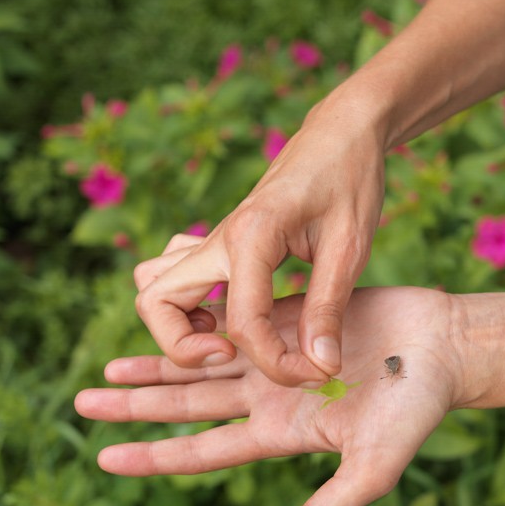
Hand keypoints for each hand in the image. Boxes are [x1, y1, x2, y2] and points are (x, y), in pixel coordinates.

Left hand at [76, 287, 457, 505]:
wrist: (444, 347)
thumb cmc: (414, 413)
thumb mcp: (369, 472)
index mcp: (281, 433)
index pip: (203, 449)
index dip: (153, 454)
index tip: (103, 456)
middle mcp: (270, 396)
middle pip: (188, 404)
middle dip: (137, 405)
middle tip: (82, 403)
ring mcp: (278, 353)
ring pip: (202, 360)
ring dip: (156, 363)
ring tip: (109, 369)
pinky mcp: (290, 314)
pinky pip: (234, 313)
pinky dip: (198, 316)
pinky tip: (167, 314)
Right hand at [133, 99, 386, 385]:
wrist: (342, 132)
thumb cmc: (350, 179)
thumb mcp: (350, 247)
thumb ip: (329, 308)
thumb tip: (321, 367)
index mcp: (251, 236)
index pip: (243, 323)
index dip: (279, 364)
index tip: (317, 372)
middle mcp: (218, 238)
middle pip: (156, 304)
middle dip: (186, 349)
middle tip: (238, 358)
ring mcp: (212, 240)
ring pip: (154, 290)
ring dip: (177, 326)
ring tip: (228, 339)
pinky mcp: (217, 243)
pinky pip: (173, 277)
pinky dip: (186, 306)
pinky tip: (229, 315)